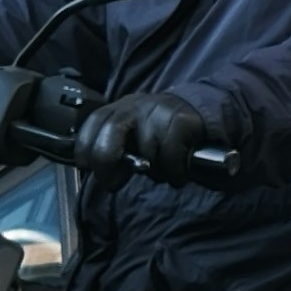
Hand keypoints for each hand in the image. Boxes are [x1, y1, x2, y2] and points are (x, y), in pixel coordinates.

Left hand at [72, 86, 225, 191]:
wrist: (205, 112)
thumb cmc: (164, 133)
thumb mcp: (135, 135)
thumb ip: (117, 149)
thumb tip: (102, 173)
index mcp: (120, 109)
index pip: (93, 124)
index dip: (86, 150)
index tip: (89, 169)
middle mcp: (136, 106)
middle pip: (109, 133)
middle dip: (107, 163)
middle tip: (114, 184)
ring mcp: (159, 111)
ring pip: (146, 152)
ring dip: (154, 171)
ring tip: (163, 170)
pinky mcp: (182, 120)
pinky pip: (171, 157)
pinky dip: (174, 172)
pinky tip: (179, 171)